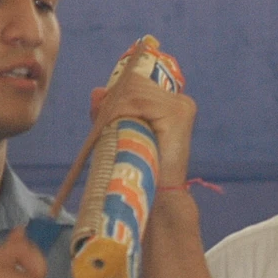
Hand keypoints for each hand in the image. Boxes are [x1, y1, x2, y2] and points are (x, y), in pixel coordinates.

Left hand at [89, 74, 196, 188]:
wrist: (160, 195)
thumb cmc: (142, 167)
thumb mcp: (123, 132)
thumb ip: (111, 111)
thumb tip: (97, 91)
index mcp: (172, 103)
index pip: (139, 82)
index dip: (118, 93)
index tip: (105, 112)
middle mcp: (180, 101)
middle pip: (136, 83)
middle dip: (113, 100)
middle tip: (103, 121)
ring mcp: (180, 106)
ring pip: (134, 91)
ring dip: (115, 108)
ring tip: (109, 127)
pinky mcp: (176, 113)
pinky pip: (138, 102)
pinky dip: (120, 112)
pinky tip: (116, 126)